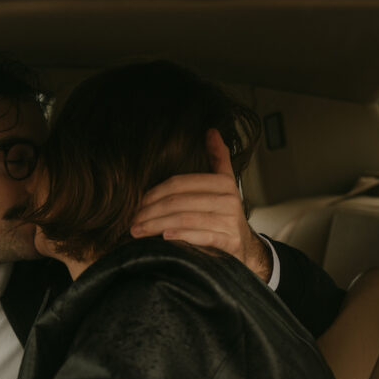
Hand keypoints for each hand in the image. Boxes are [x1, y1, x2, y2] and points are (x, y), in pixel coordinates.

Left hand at [131, 129, 272, 281]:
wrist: (245, 247)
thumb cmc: (224, 214)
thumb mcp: (225, 184)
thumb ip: (218, 158)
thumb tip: (211, 131)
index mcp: (223, 183)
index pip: (180, 183)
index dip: (155, 192)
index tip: (138, 203)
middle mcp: (228, 199)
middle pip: (178, 201)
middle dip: (150, 211)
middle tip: (133, 220)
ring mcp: (229, 221)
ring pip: (184, 218)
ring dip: (156, 225)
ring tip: (138, 231)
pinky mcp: (229, 241)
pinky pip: (200, 236)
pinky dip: (181, 235)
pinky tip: (164, 237)